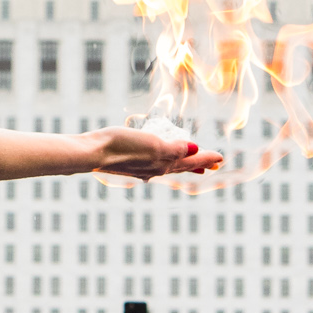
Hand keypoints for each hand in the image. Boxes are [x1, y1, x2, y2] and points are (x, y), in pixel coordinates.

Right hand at [88, 128, 221, 181]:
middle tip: (212, 164)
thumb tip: (194, 150)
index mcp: (163, 164)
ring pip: (168, 166)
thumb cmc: (121, 146)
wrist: (92, 153)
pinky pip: (154, 163)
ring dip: (181, 164)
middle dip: (197, 164)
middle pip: (181, 167)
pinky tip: (158, 161)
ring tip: (190, 163)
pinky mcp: (129, 163)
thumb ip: (173, 148)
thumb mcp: (152, 144)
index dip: (206, 158)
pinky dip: (163, 161)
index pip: (190, 162)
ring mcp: (141, 167)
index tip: (220, 157)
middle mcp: (155, 169)